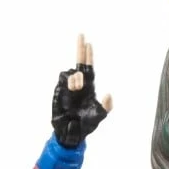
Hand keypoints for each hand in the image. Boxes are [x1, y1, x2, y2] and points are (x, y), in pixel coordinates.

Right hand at [51, 33, 112, 147]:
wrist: (71, 133)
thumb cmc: (86, 125)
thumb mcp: (100, 116)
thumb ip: (107, 106)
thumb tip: (109, 94)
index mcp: (89, 87)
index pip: (89, 68)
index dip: (89, 56)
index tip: (89, 44)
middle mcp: (78, 85)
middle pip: (79, 63)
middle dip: (80, 49)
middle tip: (81, 36)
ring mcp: (67, 87)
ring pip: (72, 72)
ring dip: (77, 77)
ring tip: (79, 87)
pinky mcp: (59, 91)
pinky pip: (64, 79)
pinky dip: (71, 80)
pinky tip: (74, 88)